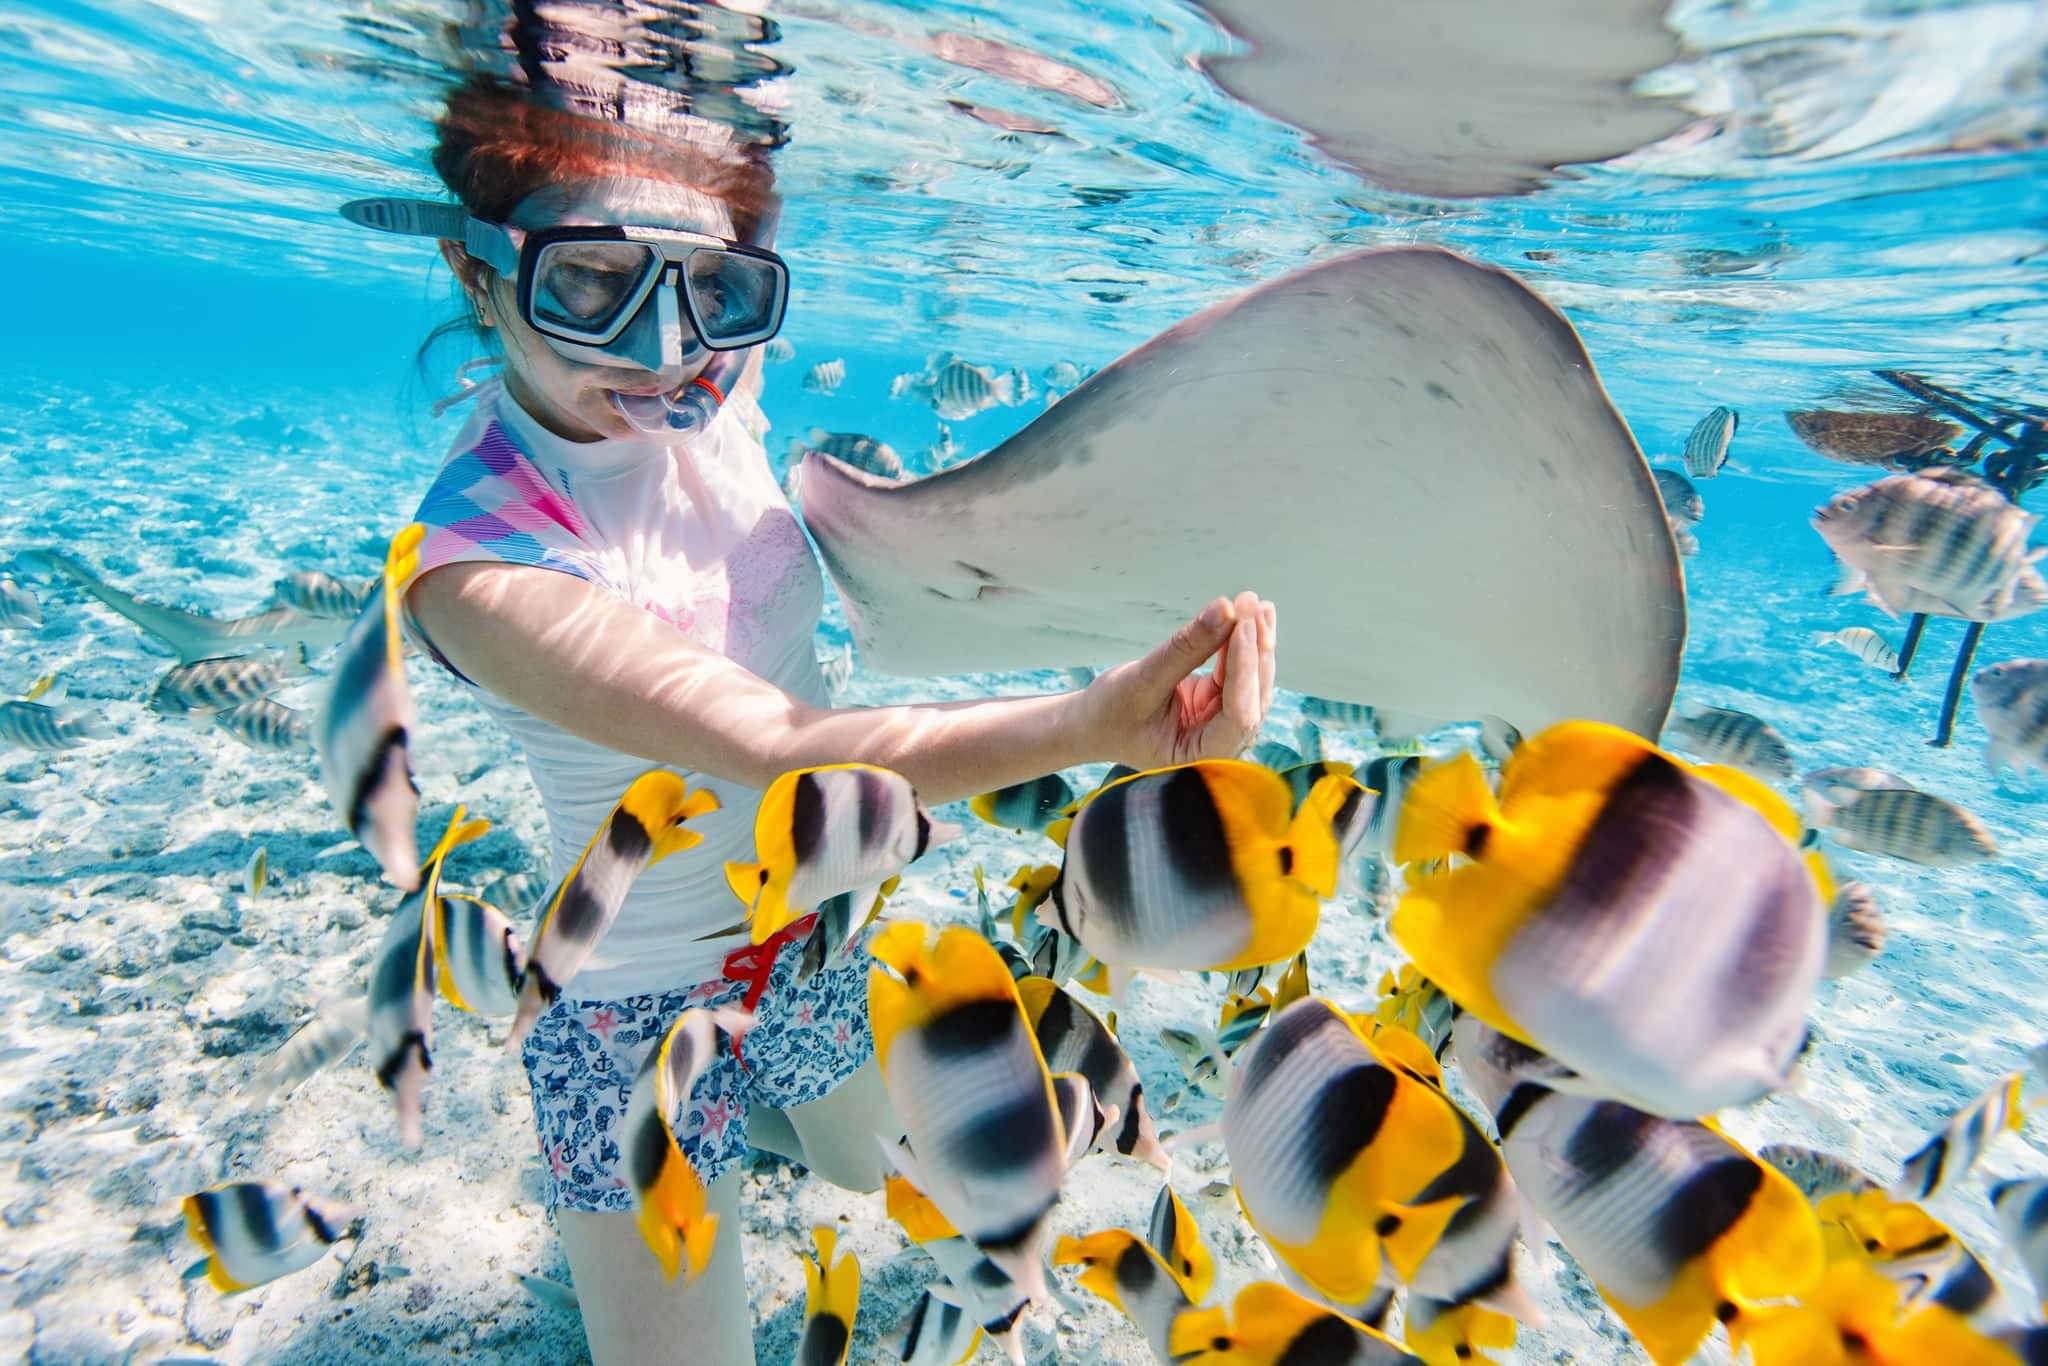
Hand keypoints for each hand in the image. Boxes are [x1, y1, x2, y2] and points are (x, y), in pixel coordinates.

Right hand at [1084, 590, 1277, 770]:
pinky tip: (1247, 615)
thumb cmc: (1108, 715)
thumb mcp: (1142, 680)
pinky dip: (1241, 643)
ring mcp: (1221, 724)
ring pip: (1251, 682)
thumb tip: (1225, 609)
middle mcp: (1220, 746)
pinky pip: (1237, 671)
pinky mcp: (1216, 704)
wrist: (1091, 724)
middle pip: (1252, 696)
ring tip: (1254, 602)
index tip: (1243, 624)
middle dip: (1255, 649)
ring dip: (1255, 642)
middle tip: (1251, 604)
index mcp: (1202, 759)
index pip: (1238, 714)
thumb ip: (1185, 649)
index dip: (1245, 669)